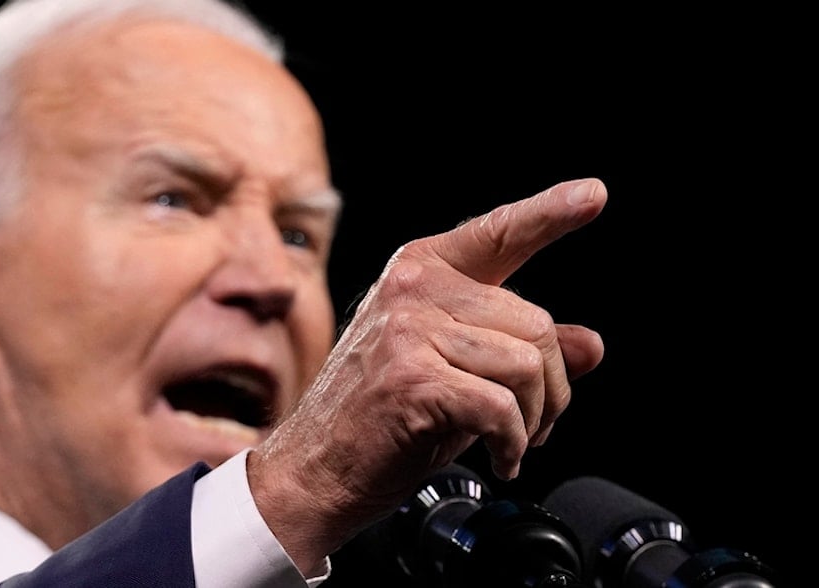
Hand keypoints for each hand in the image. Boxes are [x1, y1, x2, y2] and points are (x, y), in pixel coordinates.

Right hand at [248, 178, 606, 571]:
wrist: (315, 467)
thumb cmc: (380, 417)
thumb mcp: (457, 369)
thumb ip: (518, 346)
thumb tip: (590, 346)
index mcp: (420, 271)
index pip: (498, 234)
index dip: (550, 214)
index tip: (594, 195)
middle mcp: (413, 288)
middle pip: (536, 322)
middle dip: (552, 386)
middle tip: (536, 423)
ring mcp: (409, 329)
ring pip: (526, 365)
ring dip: (535, 419)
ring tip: (511, 442)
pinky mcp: (412, 378)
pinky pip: (502, 408)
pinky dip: (513, 444)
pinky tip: (499, 459)